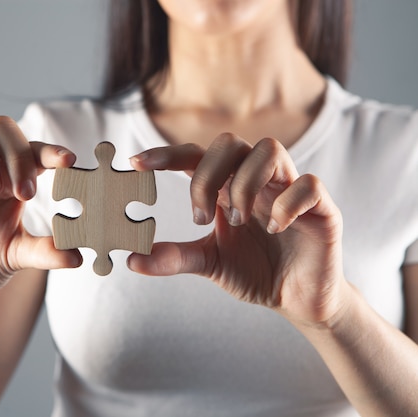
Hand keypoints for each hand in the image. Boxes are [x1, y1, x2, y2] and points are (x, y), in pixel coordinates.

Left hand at [128, 133, 347, 326]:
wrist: (297, 299)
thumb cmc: (254, 271)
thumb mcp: (209, 263)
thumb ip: (174, 258)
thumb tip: (131, 259)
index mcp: (228, 188)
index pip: (197, 156)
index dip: (167, 154)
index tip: (136, 163)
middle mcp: (258, 181)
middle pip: (231, 143)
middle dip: (208, 174)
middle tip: (202, 217)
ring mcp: (289, 189)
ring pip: (270, 150)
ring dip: (246, 183)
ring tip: (240, 221)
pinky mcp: (321, 209)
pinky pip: (309, 184)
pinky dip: (287, 203)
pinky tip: (275, 228)